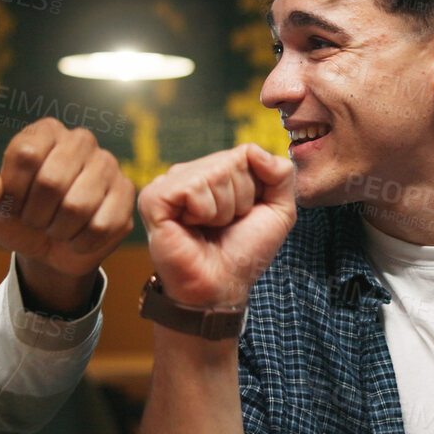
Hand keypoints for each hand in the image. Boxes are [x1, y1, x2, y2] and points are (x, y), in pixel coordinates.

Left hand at [0, 119, 135, 313]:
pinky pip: (100, 226)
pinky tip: (77, 237)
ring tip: (56, 228)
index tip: (11, 206)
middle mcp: (80, 140)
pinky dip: (80, 242)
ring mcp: (108, 165)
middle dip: (35, 215)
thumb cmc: (18, 220)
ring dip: (58, 230)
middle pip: (51, 181)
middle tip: (36, 221)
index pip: (25, 155)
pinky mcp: (126, 194)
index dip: (13, 191)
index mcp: (44, 132)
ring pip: (76, 207)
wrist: (51, 249)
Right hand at [137, 144, 295, 307]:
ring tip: (208, 227)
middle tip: (224, 225)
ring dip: (222, 209)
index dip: (255, 189)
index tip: (243, 215)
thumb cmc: (245, 251)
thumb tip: (254, 149)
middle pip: (231, 161)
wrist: (222, 285)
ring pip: (214, 173)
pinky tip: (192, 226)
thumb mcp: (279, 210)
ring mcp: (168, 184)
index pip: (246, 153)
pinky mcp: (153, 197)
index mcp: (214, 172)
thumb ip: (280, 173)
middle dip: (240, 199)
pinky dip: (203, 211)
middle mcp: (189, 174)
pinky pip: (192, 187)